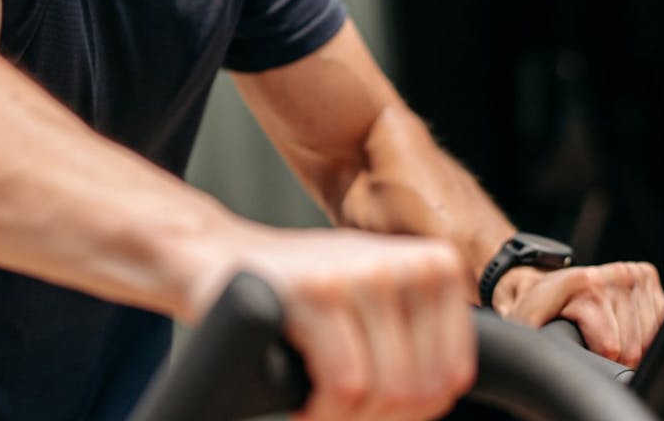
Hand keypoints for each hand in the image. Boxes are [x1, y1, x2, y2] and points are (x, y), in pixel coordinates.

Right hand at [194, 229, 475, 420]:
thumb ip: (415, 333)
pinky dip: (322, 414)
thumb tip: (445, 392)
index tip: (371, 411)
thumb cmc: (294, 291)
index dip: (412, 412)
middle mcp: (404, 263)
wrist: (212, 258)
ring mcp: (361, 273)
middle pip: (421, 390)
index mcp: (431, 265)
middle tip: (336, 415)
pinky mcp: (318, 291)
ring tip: (316, 409)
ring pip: (386, 392)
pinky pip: (346, 387)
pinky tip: (300, 405)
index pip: (452, 374)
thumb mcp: (370, 299)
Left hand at [494, 261, 663, 366]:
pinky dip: (645, 332)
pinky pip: (662, 323)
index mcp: (582, 283)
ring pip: (650, 339)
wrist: (542, 281)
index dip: (596, 360)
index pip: (611, 348)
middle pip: (632, 348)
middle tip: (591, 344)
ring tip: (604, 333)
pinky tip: (622, 324)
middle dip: (614, 356)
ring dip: (632, 344)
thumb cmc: (535, 307)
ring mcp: (630, 273)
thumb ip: (534, 340)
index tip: (579, 351)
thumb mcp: (524, 322)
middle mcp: (610, 274)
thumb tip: (547, 358)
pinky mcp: (646, 275)